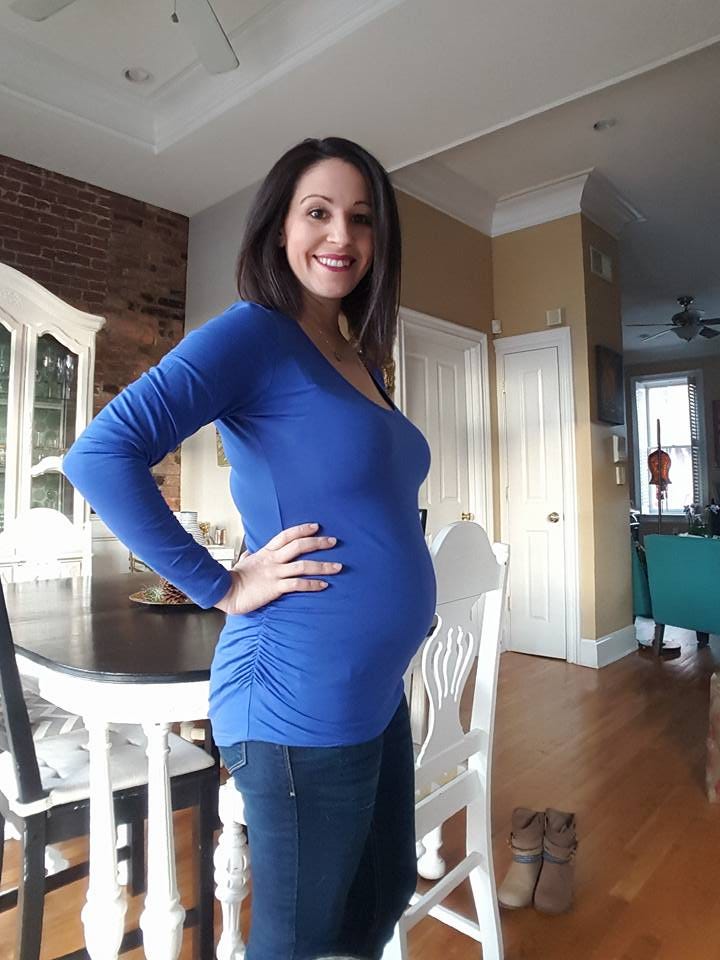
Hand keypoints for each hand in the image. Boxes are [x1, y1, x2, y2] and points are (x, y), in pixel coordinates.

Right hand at [214, 522, 341, 615]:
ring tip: (338, 567)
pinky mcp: (275, 588)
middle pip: (299, 546)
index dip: (302, 529)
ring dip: (323, 566)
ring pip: (303, 566)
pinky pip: (298, 585)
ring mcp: (274, 574)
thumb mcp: (243, 562)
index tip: (317, 527)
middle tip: (334, 541)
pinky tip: (324, 585)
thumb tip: (248, 554)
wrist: (225, 592)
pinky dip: (312, 584)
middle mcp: (273, 560)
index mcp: (266, 552)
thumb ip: (250, 556)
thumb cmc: (234, 578)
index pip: (286, 535)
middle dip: (318, 543)